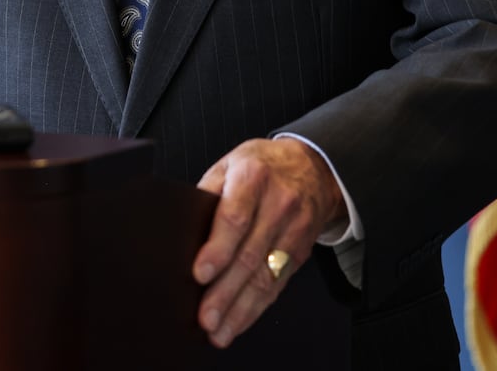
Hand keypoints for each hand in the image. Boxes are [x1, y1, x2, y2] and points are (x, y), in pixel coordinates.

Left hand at [192, 137, 345, 347]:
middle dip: (226, 292)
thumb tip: (183, 228)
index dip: (217, 250)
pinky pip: (278, 285)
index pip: (234, 219)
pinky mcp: (300, 252)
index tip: (199, 274)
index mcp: (253, 178)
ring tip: (219, 331)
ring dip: (241, 309)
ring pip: (266, 277)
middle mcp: (278, 205)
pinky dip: (257, 307)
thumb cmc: (261, 166)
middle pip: (250, 256)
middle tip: (205, 317)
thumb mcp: (229, 164)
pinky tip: (240, 321)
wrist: (313, 166)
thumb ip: (208, 192)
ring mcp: (293, 231)